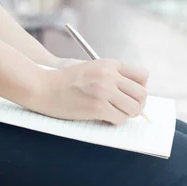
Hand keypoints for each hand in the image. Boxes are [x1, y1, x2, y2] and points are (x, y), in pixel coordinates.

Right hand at [32, 59, 148, 124]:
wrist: (43, 87)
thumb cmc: (67, 81)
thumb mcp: (92, 68)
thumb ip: (112, 76)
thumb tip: (134, 92)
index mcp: (110, 64)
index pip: (142, 75)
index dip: (141, 87)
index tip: (132, 94)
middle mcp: (110, 76)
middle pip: (142, 93)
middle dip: (138, 104)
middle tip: (128, 109)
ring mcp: (104, 91)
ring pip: (133, 108)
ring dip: (127, 114)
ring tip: (116, 114)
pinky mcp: (97, 107)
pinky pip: (119, 118)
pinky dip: (115, 121)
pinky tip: (105, 118)